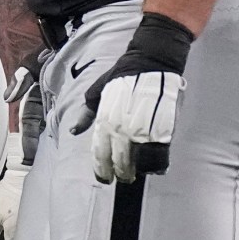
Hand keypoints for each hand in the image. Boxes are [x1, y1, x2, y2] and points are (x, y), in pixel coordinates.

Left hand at [71, 14, 192, 183]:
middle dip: (121, 173)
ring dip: (139, 171)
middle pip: (120, 162)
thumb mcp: (97, 92)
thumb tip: (74, 131)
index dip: (102, 169)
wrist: (153, 61)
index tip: (104, 177)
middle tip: (122, 178)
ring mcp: (144, 129)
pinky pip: (160, 155)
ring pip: (140, 162)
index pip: (100, 153)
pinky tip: (156, 168)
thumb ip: (87, 114)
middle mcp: (122, 127)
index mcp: (105, 119)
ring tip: (138, 173)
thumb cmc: (123, 75)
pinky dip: (158, 165)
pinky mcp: (164, 129)